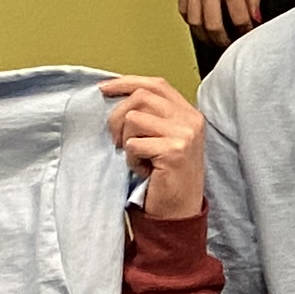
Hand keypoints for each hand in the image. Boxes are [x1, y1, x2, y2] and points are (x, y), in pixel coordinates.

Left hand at [101, 75, 206, 218]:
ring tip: (137, 157)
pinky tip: (143, 170)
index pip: (156, 85)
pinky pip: (134, 144)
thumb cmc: (166, 176)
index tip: (104, 89)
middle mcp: (191, 120)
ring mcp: (185, 135)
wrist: (179, 211)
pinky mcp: (174, 151)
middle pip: (141, 97)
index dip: (127, 83)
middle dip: (117, 117)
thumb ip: (152, 116)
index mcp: (189, 114)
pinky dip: (131, 159)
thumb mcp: (164, 138)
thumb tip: (116, 95)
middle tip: (117, 141)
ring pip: (133, 118)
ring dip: (125, 140)